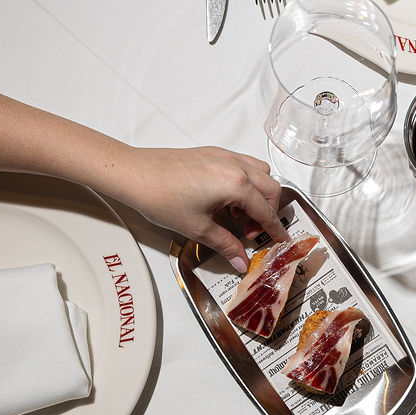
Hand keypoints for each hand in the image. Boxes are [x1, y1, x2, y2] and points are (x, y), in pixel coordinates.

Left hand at [103, 146, 289, 271]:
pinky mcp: (213, 152)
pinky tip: (227, 198)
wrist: (135, 174)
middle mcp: (236, 166)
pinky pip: (244, 164)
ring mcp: (225, 156)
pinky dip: (246, 181)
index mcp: (236, 184)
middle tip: (251, 232)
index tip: (280, 240)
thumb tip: (240, 261)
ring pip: (260, 172)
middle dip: (268, 212)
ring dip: (259, 194)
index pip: (265, 210)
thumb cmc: (162, 197)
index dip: (274, 229)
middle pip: (270, 189)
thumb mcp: (198, 228)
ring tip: (239, 214)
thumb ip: (226, 244)